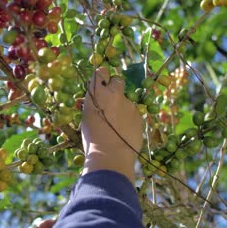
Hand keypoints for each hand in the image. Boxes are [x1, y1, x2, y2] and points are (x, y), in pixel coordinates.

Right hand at [81, 67, 143, 182]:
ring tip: (117, 125)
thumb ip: (94, 105)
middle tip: (110, 101)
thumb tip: (98, 102)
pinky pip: (134, 113)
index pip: (101, 72)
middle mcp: (114, 93)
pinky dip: (129, 119)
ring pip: (126, 100)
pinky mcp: (139, 115)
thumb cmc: (92, 139)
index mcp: (97, 93)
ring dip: (122, 107)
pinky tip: (124, 132)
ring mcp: (129, 104)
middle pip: (117, 80)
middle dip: (114, 87)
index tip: (100, 84)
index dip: (101, 78)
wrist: (111, 155)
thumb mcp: (87, 118)